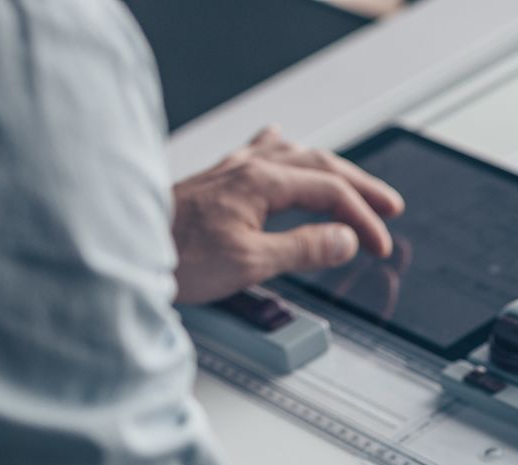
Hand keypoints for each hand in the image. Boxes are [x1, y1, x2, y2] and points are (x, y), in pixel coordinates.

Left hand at [170, 126, 404, 304]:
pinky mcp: (219, 179)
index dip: (362, 218)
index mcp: (262, 183)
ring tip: (353, 184)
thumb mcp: (250, 262)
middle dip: (360, 187)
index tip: (378, 244)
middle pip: (320, 165)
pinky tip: (285, 148)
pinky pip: (265, 152)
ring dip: (331, 170)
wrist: (128, 249)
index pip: (330, 192)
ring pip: (296, 155)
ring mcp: (233, 170)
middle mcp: (248, 167)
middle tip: (389, 207)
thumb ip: (303, 248)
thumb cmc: (178, 257)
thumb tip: (344, 239)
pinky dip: (290, 154)